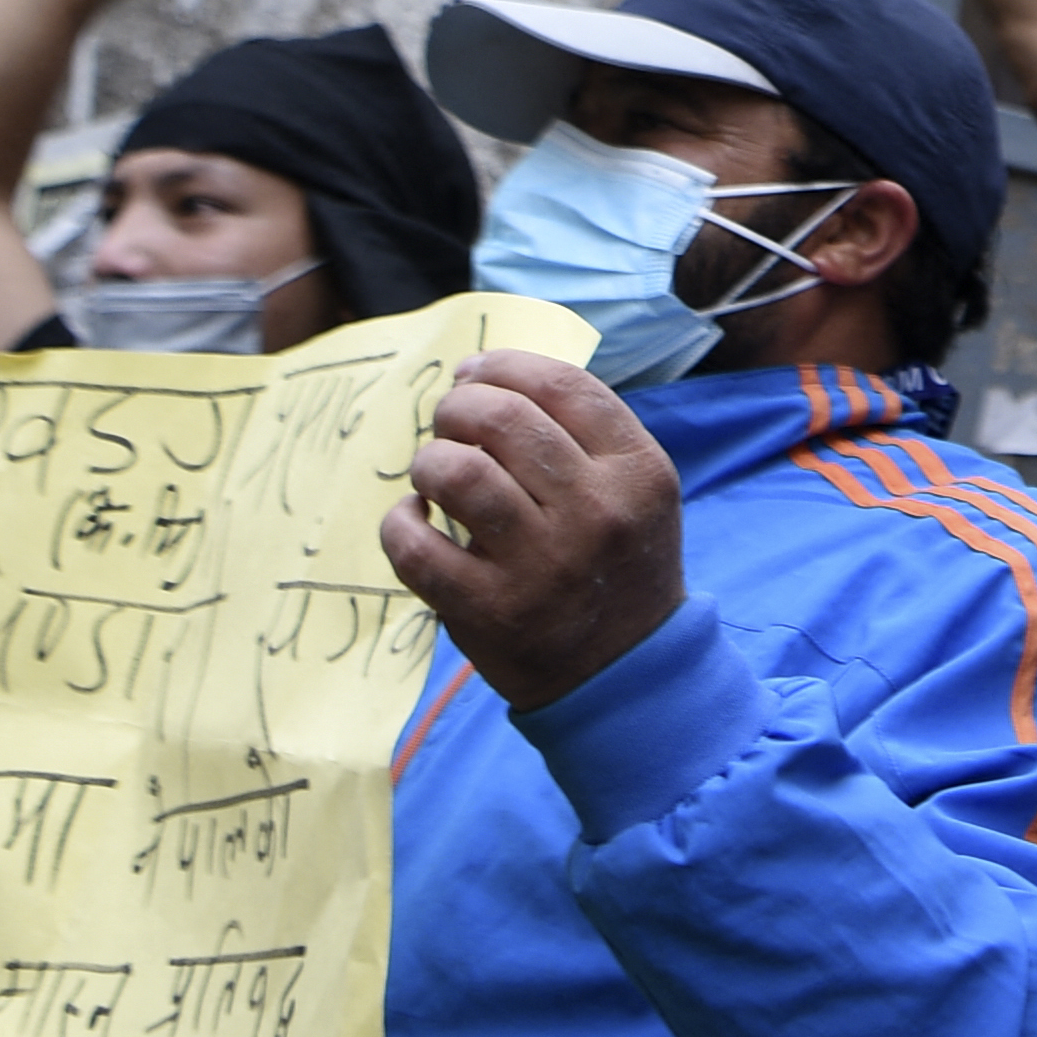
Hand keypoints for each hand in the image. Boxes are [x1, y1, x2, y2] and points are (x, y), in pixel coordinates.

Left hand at [379, 350, 685, 711]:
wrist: (624, 670)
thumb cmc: (616, 562)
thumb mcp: (634, 490)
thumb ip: (581, 432)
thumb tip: (480, 376)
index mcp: (637, 471)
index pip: (563, 385)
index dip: (504, 366)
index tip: (474, 374)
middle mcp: (596, 513)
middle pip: (502, 418)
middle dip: (458, 408)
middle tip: (450, 425)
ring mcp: (543, 565)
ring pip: (456, 473)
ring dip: (429, 461)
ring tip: (435, 475)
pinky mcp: (490, 611)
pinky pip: (415, 546)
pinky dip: (400, 523)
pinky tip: (416, 521)